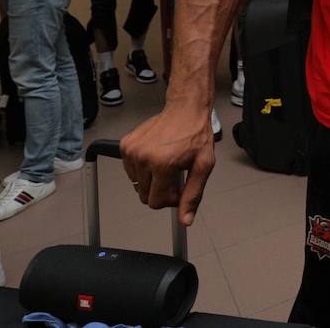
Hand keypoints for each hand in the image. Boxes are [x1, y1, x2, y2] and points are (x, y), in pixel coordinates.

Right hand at [121, 103, 216, 225]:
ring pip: (137, 184)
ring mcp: (132, 151)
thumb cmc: (196, 134)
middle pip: (145, 195)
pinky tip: (156, 156)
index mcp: (162, 165)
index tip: (180, 188)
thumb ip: (193, 195)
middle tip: (175, 175)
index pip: (156, 202)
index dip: (170, 200)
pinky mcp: (126, 145)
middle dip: (161, 191)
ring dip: (151, 179)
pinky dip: (142, 168)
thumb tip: (185, 220)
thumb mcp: (203, 166)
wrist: (185, 109)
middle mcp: (143, 158)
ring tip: (166, 163)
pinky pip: (130, 170)